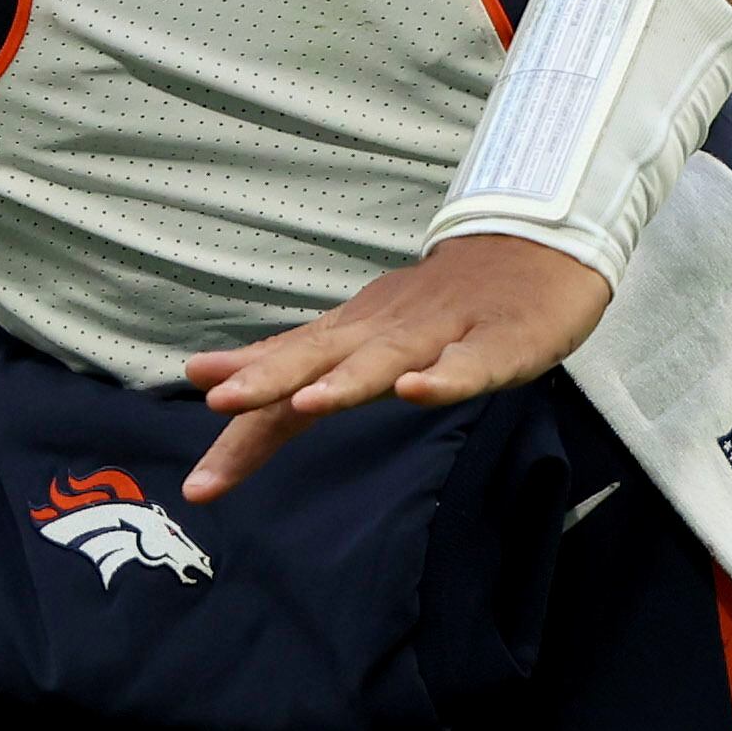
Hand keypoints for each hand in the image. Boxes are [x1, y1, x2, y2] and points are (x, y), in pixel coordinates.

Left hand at [179, 235, 613, 501]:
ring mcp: (442, 332)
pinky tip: (417, 392)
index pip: (284, 377)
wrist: (533, 248)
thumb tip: (209, 379)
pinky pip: (471, 363)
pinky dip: (444, 377)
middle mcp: (385, 329)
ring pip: (388, 357)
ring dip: (347, 380)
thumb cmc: (439, 303)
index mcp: (350, 333)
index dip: (242, 425)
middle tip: (217, 402)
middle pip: (319, 356)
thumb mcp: (358, 330)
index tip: (198, 483)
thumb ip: (291, 358)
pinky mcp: (500, 340)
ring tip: (308, 402)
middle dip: (268, 381)